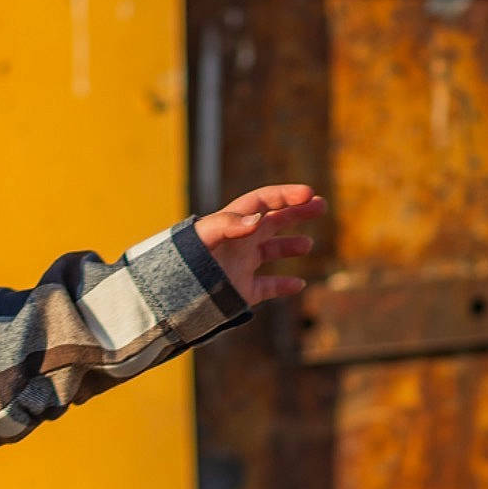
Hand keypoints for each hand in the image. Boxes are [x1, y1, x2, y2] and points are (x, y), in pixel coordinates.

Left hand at [194, 184, 327, 305]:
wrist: (166, 295)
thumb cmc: (181, 260)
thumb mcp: (201, 237)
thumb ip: (226, 225)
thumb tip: (257, 219)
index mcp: (230, 224)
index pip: (261, 201)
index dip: (285, 195)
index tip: (308, 193)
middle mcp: (237, 242)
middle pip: (272, 221)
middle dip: (296, 212)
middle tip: (321, 204)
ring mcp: (239, 266)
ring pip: (270, 252)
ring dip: (290, 246)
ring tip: (308, 245)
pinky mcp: (240, 290)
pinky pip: (267, 286)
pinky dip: (284, 285)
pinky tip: (299, 284)